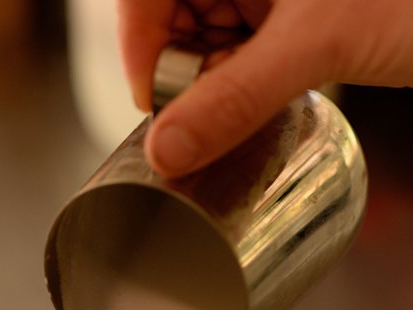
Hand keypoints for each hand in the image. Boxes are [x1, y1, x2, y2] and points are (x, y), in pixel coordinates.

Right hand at [117, 0, 412, 175]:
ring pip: (204, 40)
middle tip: (200, 118)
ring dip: (210, 86)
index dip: (139, 45)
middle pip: (171, 17)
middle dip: (179, 73)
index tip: (152, 105)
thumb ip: (237, 99)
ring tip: (246, 108)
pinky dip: (240, 86)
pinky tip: (264, 102)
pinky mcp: (285, 15)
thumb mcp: (316, 46)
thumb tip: (167, 148)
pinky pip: (239, 53)